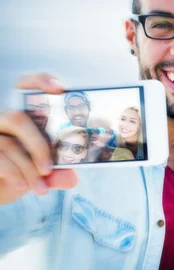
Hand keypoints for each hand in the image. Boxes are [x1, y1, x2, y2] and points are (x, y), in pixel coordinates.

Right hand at [0, 73, 76, 204]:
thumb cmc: (19, 176)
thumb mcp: (41, 175)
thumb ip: (56, 174)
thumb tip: (71, 177)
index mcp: (21, 117)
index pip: (24, 88)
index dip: (39, 82)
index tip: (58, 88)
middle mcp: (1, 119)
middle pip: (17, 118)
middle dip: (38, 145)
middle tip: (49, 168)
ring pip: (9, 144)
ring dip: (28, 169)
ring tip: (40, 187)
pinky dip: (14, 174)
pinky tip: (22, 186)